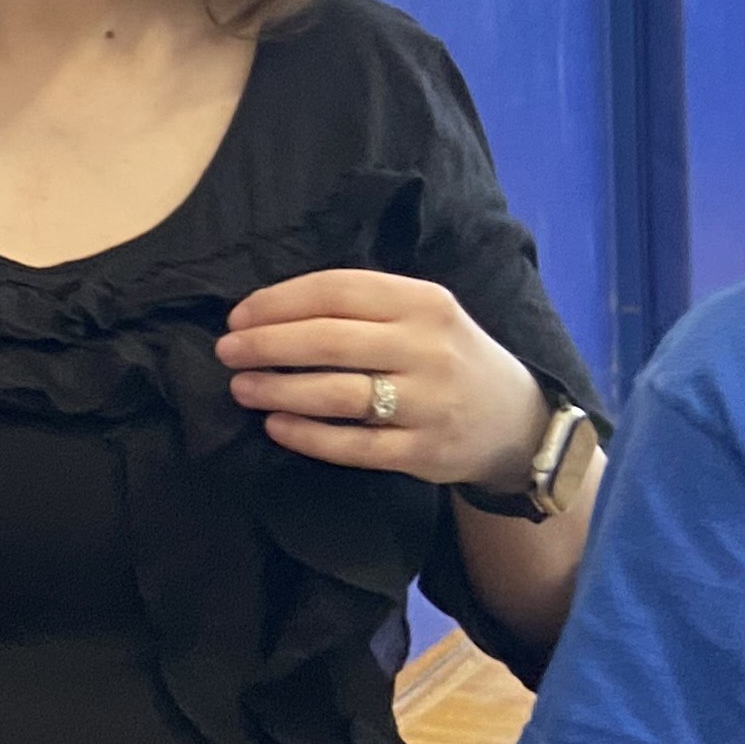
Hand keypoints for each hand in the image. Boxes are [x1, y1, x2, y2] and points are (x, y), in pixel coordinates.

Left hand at [217, 269, 547, 492]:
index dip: (278, 302)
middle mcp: (427, 349)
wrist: (518, 423)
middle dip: (266, 344)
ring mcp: (427, 404)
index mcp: (424, 302)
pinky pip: (352, 445)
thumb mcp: (424, 315)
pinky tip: (276, 425)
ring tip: (241, 387)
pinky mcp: (422, 452)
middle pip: (328, 340)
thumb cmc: (449, 358)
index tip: (239, 316)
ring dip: (278, 389)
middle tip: (227, 351)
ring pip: (336, 393)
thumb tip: (271, 311)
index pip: (337, 290)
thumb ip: (364, 307)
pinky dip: (307, 435)